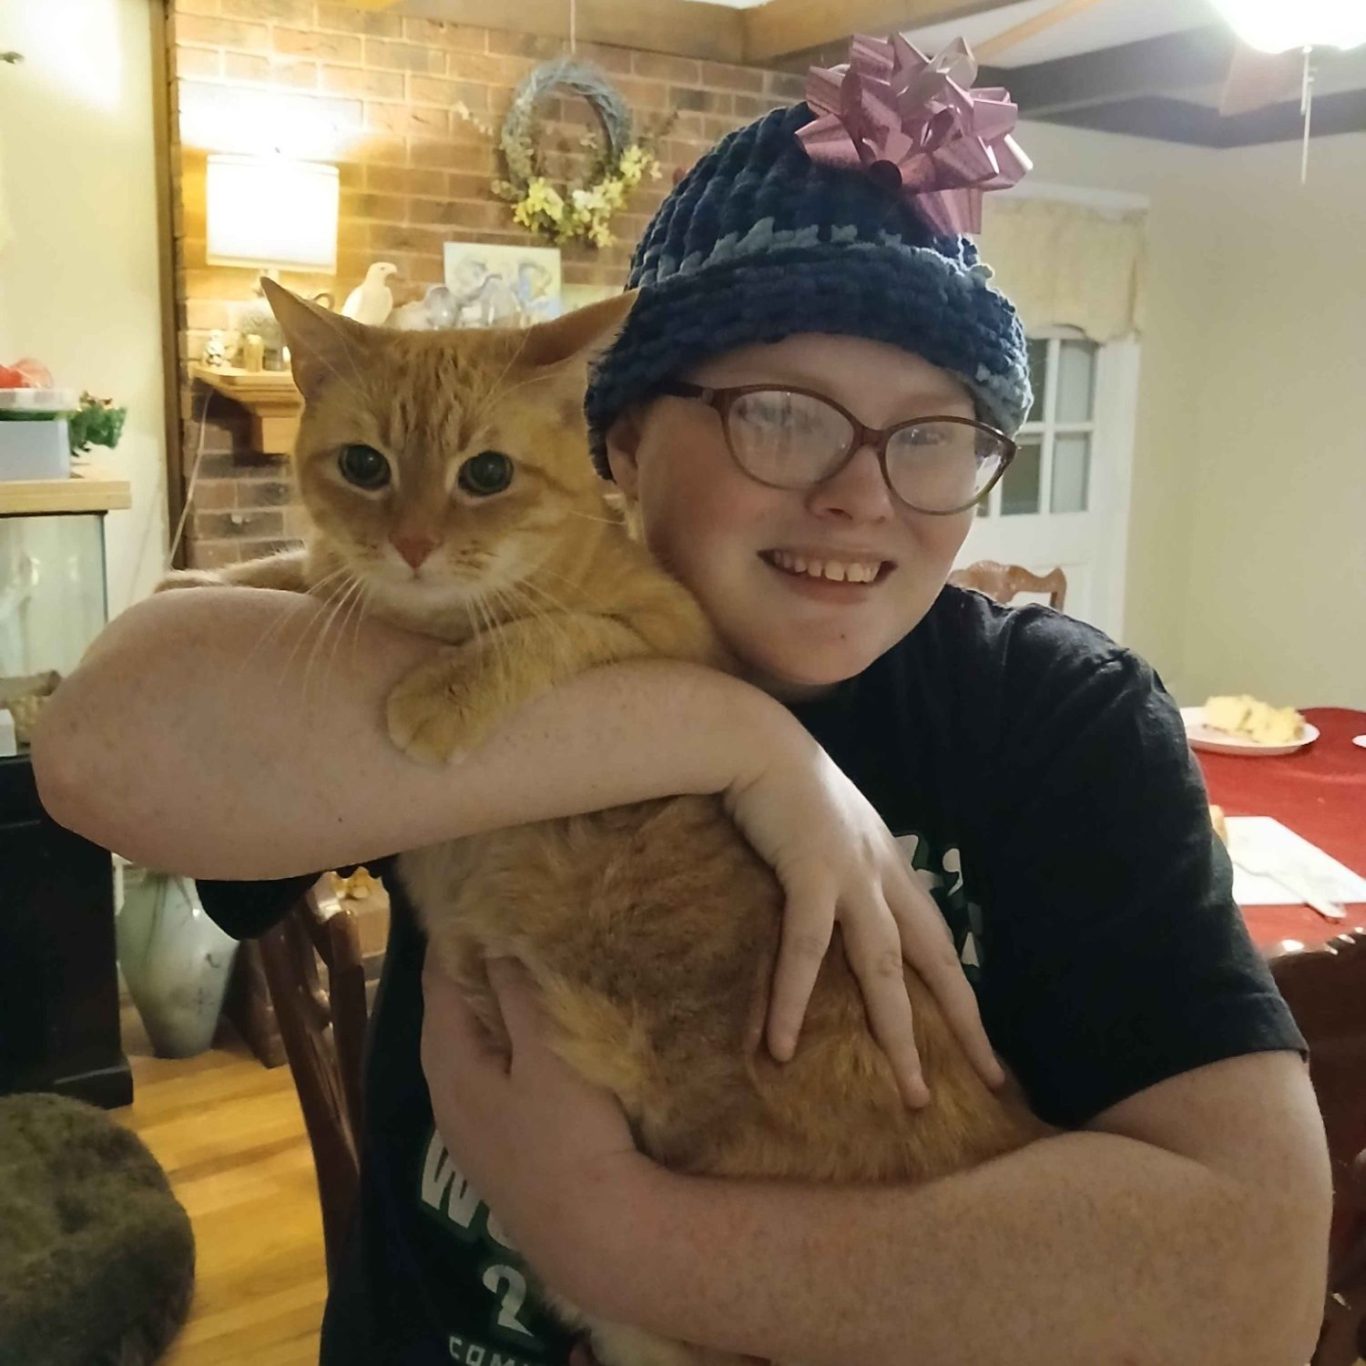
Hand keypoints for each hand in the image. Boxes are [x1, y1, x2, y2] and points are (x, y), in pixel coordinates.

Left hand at [420, 956, 656, 1289]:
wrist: (592, 1236)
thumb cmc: (570, 1136)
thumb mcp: (548, 1055)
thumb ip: (518, 996)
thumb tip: (495, 941)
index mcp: (448, 1060)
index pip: (439, 980)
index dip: (457, 938)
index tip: (483, 900)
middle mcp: (444, 1092)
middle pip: (447, 1014)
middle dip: (471, 971)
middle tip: (507, 927)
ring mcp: (466, 1126)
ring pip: (466, 1047)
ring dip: (487, 1010)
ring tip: (520, 971)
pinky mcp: (493, 1148)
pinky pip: (485, 1074)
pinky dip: (499, 1044)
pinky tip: (528, 1040)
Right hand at [725, 737, 1004, 1108]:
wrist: (757, 742)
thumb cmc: (785, 783)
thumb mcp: (832, 829)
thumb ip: (847, 867)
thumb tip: (843, 909)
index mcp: (891, 868)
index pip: (941, 942)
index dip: (963, 994)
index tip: (984, 1044)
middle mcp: (883, 877)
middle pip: (935, 962)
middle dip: (964, 1025)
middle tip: (989, 1082)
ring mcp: (851, 876)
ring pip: (884, 968)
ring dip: (899, 1033)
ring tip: (911, 1092)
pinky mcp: (810, 873)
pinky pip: (806, 948)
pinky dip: (793, 997)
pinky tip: (781, 1044)